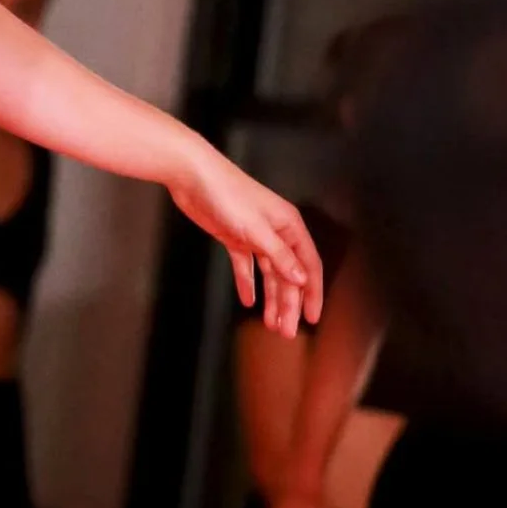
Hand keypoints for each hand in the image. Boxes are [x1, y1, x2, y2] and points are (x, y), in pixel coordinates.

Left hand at [172, 142, 322, 335]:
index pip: (309, 265)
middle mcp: (275, 231)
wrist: (193, 175)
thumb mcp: (257, 229)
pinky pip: (246, 266)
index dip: (313, 293)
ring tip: (272, 325)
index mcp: (289, 226)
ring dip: (271, 299)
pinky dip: (248, 283)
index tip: (312, 318)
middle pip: (288, 274)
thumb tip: (302, 279)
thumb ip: (280, 256)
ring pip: (268, 274)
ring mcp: (254, 235)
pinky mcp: (234, 237)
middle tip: (287, 332)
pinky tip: (248, 302)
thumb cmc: (228, 194)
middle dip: (289, 304)